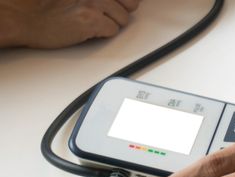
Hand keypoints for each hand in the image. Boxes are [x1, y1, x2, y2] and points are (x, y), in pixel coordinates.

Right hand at [0, 0, 139, 47]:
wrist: (22, 16)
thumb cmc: (43, 3)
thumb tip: (122, 1)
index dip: (123, 1)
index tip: (122, 5)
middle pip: (131, 2)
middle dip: (122, 10)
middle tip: (107, 14)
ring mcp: (94, 2)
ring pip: (123, 18)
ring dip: (111, 23)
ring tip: (92, 22)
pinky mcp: (91, 20)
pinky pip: (113, 31)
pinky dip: (103, 33)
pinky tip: (88, 29)